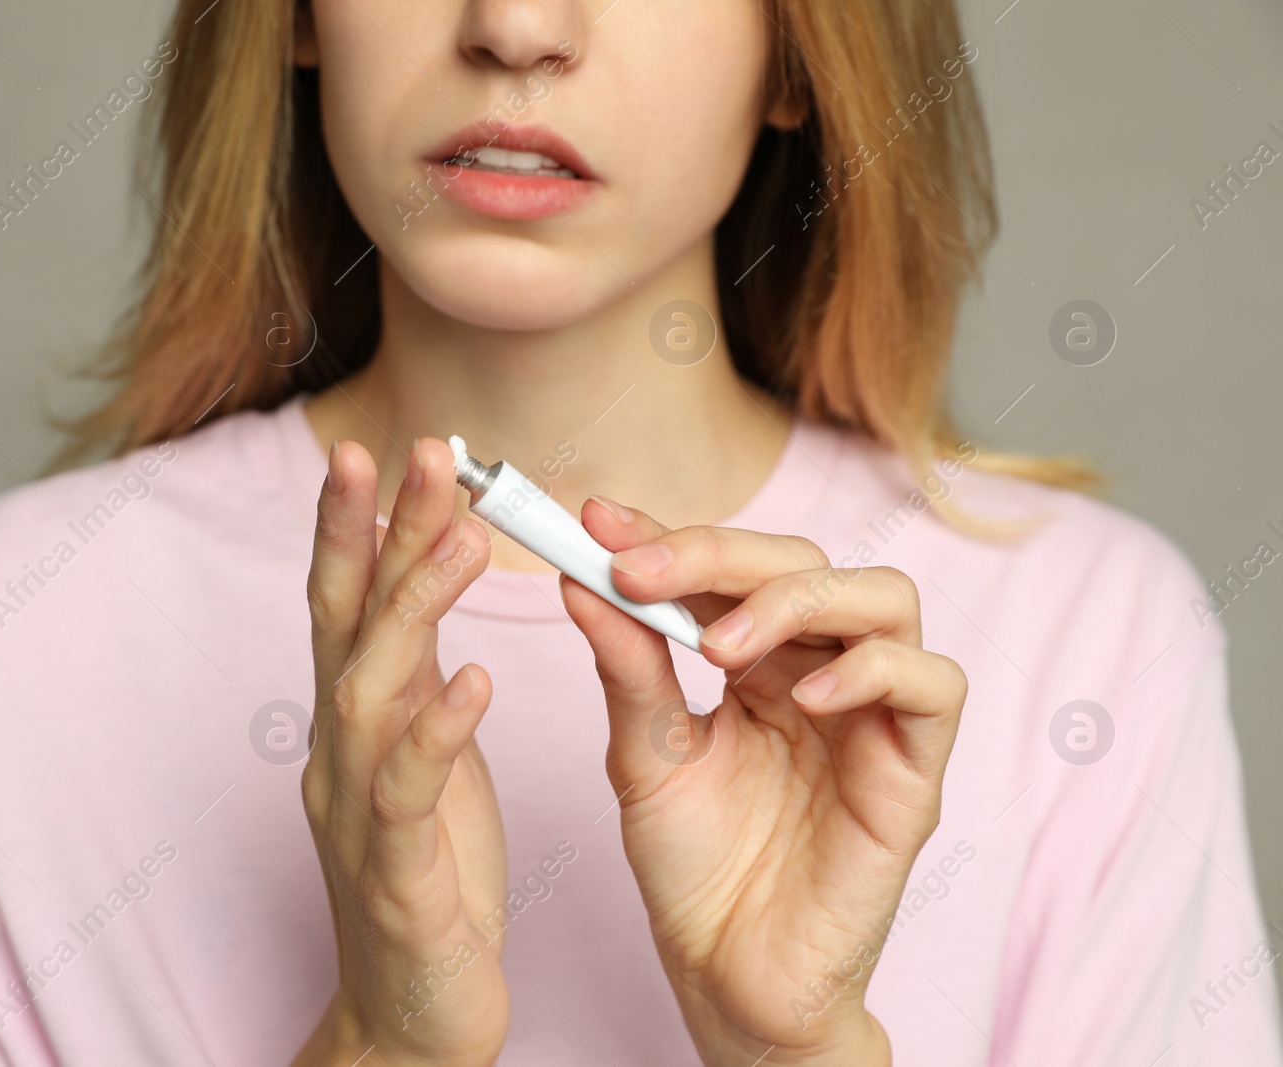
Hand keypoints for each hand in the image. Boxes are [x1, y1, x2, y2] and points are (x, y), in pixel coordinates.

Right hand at [292, 438, 506, 1066]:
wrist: (410, 1016)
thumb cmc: (426, 879)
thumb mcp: (421, 762)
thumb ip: (413, 680)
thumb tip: (419, 594)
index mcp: (357, 724)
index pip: (350, 605)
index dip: (361, 525)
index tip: (385, 447)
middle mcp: (341, 753)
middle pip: (348, 623)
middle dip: (377, 531)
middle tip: (416, 449)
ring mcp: (358, 812)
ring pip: (371, 689)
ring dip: (412, 606)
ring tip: (462, 536)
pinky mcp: (396, 874)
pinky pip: (409, 792)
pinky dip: (436, 731)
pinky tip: (474, 681)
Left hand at [560, 499, 967, 1065]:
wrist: (727, 975)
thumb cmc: (695, 868)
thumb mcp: (644, 753)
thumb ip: (629, 664)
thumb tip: (584, 577)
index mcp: (757, 662)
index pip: (729, 569)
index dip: (669, 536)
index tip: (597, 519)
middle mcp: (821, 673)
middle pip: (806, 563)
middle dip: (719, 554)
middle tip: (640, 571)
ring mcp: (872, 717)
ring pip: (883, 599)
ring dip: (795, 602)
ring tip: (719, 647)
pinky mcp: (914, 770)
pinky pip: (931, 687)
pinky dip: (871, 671)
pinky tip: (803, 697)